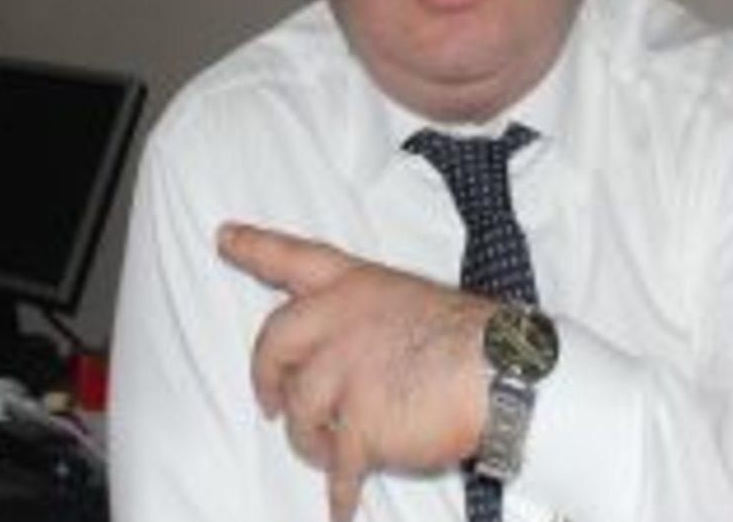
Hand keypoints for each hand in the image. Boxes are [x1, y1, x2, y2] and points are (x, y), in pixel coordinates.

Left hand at [217, 222, 496, 521]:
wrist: (505, 372)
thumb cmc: (477, 339)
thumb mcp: (416, 303)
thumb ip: (373, 319)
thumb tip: (360, 357)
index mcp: (358, 285)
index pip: (296, 258)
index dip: (256, 247)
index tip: (226, 238)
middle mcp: (340, 320)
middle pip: (274, 343)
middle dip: (266, 377)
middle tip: (270, 400)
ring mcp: (344, 370)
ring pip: (300, 411)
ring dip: (313, 439)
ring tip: (334, 452)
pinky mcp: (357, 421)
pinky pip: (338, 464)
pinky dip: (340, 489)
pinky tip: (341, 504)